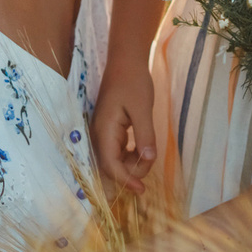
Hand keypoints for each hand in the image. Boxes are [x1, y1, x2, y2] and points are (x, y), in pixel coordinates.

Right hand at [93, 64, 159, 193]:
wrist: (125, 62)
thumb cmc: (133, 81)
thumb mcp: (143, 108)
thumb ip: (145, 135)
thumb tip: (149, 159)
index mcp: (104, 130)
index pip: (110, 165)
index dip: (125, 180)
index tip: (141, 190)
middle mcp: (99, 135)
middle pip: (112, 166)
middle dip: (131, 171)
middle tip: (151, 162)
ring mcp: (104, 133)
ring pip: (115, 160)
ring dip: (132, 163)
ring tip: (148, 152)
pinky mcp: (110, 130)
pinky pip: (118, 150)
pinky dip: (131, 155)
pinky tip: (142, 148)